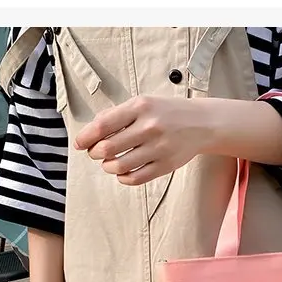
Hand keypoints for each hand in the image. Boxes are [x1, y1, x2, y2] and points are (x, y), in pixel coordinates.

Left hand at [73, 95, 212, 185]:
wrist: (202, 123)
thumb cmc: (168, 112)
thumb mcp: (143, 103)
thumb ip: (118, 114)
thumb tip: (90, 132)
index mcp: (140, 107)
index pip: (103, 125)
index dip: (86, 137)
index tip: (79, 143)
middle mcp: (149, 127)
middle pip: (108, 148)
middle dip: (95, 153)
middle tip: (96, 153)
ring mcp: (159, 148)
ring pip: (120, 166)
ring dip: (108, 167)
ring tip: (109, 163)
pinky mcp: (166, 165)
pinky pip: (136, 178)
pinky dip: (123, 178)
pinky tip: (123, 173)